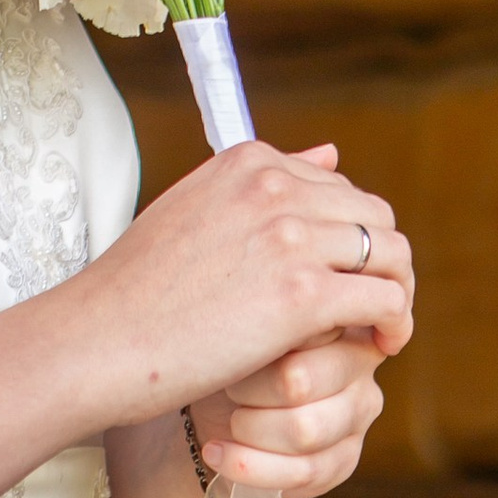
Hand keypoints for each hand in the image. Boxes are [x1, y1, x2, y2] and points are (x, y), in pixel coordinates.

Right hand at [73, 139, 407, 430]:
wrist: (100, 339)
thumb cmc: (138, 289)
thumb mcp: (197, 209)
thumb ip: (262, 183)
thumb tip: (332, 152)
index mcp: (250, 162)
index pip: (339, 187)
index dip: (350, 235)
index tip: (342, 275)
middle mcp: (275, 187)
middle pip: (375, 215)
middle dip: (384, 260)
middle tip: (373, 306)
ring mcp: (291, 238)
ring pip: (392, 254)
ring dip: (397, 292)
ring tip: (382, 329)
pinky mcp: (302, 295)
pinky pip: (384, 298)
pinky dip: (394, 322)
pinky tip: (380, 346)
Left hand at [195, 317, 404, 497]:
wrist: (215, 403)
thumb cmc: (228, 352)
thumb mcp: (242, 320)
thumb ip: (273, 308)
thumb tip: (287, 304)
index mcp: (338, 312)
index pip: (308, 327)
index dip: (261, 347)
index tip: (235, 349)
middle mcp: (360, 362)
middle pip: (299, 382)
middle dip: (248, 390)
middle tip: (229, 386)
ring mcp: (359, 413)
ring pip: (304, 431)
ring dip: (249, 429)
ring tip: (229, 420)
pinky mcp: (345, 460)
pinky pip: (303, 472)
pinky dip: (249, 466)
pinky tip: (218, 452)